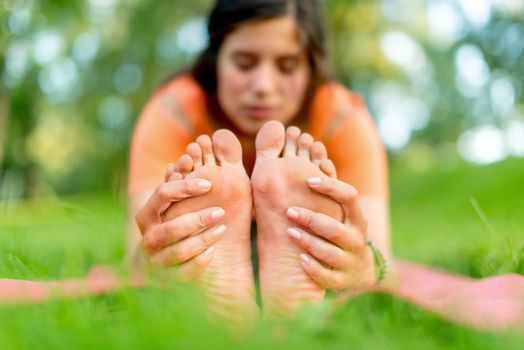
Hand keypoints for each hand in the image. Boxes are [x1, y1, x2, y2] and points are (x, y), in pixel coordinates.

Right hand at [135, 165, 225, 280]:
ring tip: (222, 229)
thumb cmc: (174, 222)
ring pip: (178, 252)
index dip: (185, 187)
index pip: (162, 194)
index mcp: (147, 214)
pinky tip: (213, 252)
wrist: (161, 262)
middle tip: (221, 211)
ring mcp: (155, 260)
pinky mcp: (165, 279)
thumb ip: (183, 180)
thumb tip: (192, 150)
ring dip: (203, 240)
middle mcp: (147, 238)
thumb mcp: (177, 202)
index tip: (209, 183)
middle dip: (198, 219)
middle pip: (171, 228)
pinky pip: (182, 274)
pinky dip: (198, 263)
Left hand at [286, 175, 375, 290]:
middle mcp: (356, 239)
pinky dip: (314, 268)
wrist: (359, 271)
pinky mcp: (342, 281)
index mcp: (357, 218)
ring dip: (309, 242)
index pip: (350, 197)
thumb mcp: (340, 212)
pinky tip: (300, 258)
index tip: (309, 180)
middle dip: (312, 219)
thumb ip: (328, 188)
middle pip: (335, 229)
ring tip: (289, 232)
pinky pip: (328, 277)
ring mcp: (350, 261)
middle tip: (289, 211)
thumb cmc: (340, 230)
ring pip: (330, 253)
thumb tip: (314, 152)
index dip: (331, 187)